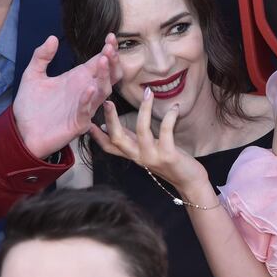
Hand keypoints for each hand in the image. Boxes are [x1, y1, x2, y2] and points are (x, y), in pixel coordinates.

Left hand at [13, 34, 120, 158]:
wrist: (21, 132)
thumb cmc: (31, 106)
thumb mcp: (33, 76)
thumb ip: (41, 56)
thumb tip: (53, 38)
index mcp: (79, 78)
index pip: (100, 62)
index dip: (108, 50)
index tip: (110, 36)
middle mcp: (86, 91)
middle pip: (109, 75)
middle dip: (113, 61)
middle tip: (110, 48)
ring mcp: (85, 107)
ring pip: (104, 91)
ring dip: (105, 76)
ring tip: (103, 61)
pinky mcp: (78, 122)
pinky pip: (87, 110)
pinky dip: (89, 99)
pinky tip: (89, 88)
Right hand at [89, 87, 206, 189]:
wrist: (190, 183)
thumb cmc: (172, 163)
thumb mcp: (149, 151)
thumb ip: (134, 141)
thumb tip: (114, 127)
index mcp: (133, 155)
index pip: (108, 147)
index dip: (95, 135)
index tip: (85, 120)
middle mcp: (139, 157)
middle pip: (117, 138)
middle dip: (111, 119)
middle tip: (108, 101)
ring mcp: (152, 157)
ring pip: (141, 130)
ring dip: (144, 110)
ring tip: (148, 93)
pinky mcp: (168, 156)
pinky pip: (165, 131)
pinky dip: (169, 117)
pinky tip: (175, 108)